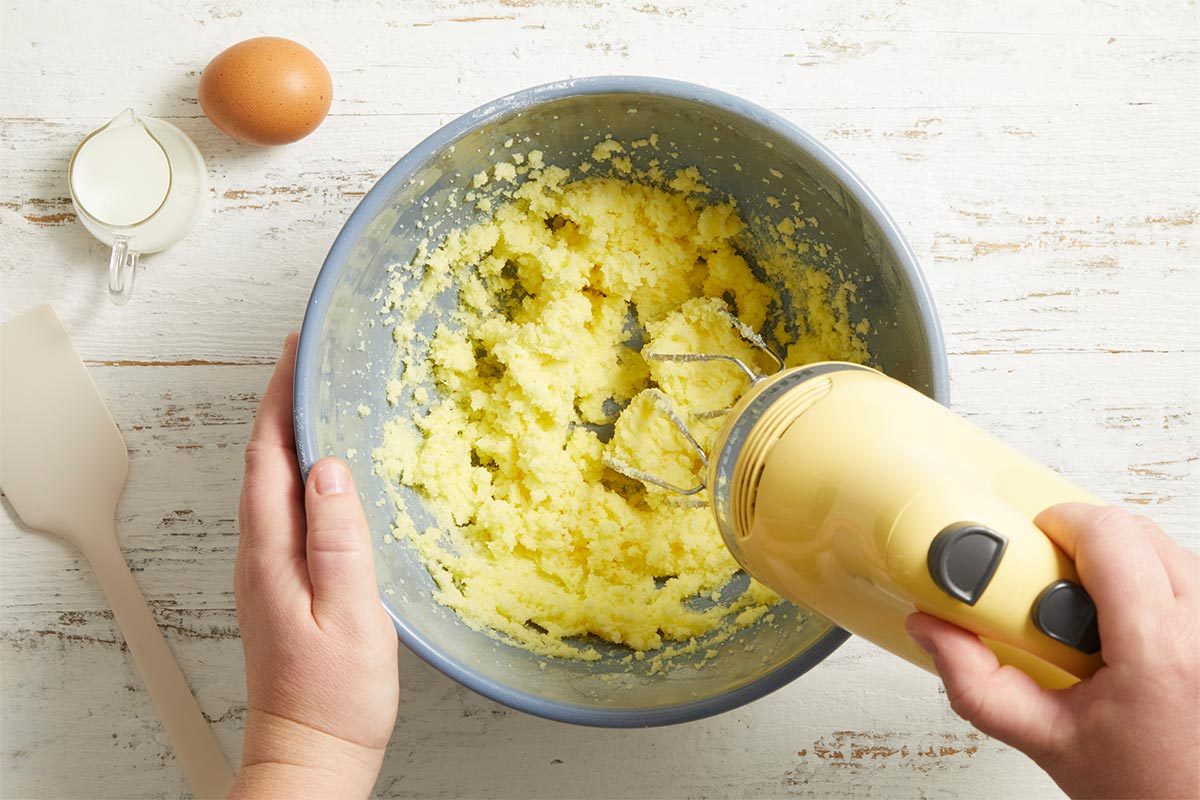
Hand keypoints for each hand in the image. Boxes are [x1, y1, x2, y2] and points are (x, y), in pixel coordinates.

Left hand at [230, 335, 398, 799]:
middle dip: (283, 405)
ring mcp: (269, 572)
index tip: (295, 351)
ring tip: (322, 401)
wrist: (312, 754)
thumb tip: (327, 467)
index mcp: (273, 553)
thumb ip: (338, 538)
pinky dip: (304, 474)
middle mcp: (261, 555)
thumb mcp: (349, 613)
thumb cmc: (334, 695)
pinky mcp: (284, 586)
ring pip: (275, 484)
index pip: (269, 456)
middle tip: (311, 362)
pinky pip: (288, 510)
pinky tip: (331, 475)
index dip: (280, 398)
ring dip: (293, 436)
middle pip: (265, 462)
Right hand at [907, 504, 1198, 799]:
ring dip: (1117, 559)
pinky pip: (1185, 574)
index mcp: (1158, 649)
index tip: (1029, 545)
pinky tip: (1122, 619)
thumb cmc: (1150, 789)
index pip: (1109, 535)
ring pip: (1163, 546)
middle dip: (1081, 539)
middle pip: (1136, 529)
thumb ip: (975, 684)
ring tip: (1085, 607)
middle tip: (1047, 581)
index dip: (1058, 523)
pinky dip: (1148, 580)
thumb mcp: (1044, 739)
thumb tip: (933, 629)